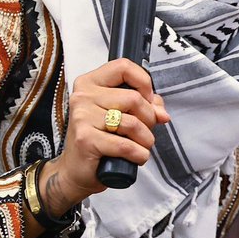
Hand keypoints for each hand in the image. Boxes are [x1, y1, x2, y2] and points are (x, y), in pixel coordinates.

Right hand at [39, 59, 170, 215]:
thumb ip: (143, 106)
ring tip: (142, 146)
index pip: (123, 67)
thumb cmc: (99, 139)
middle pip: (133, 98)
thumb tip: (162, 112)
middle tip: (145, 131)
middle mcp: (82, 96)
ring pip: (132, 123)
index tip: (147, 100)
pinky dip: (139, 154)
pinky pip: (125, 145)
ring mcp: (82, 117)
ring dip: (146, 139)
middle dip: (149, 118)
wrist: (76, 170)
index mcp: (89, 83)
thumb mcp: (120, 115)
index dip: (144, 82)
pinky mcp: (86, 140)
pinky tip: (136, 157)